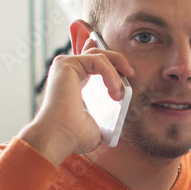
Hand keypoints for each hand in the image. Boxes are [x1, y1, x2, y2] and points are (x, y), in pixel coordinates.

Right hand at [18, 34, 135, 166]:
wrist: (60, 137)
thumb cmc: (73, 136)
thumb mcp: (98, 125)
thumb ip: (108, 117)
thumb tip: (120, 121)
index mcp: (73, 81)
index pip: (90, 60)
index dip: (108, 58)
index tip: (127, 70)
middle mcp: (67, 71)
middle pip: (97, 52)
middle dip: (118, 60)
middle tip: (131, 74)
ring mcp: (65, 66)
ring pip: (99, 55)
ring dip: (115, 72)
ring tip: (118, 93)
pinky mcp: (66, 64)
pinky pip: (98, 60)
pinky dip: (110, 73)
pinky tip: (114, 90)